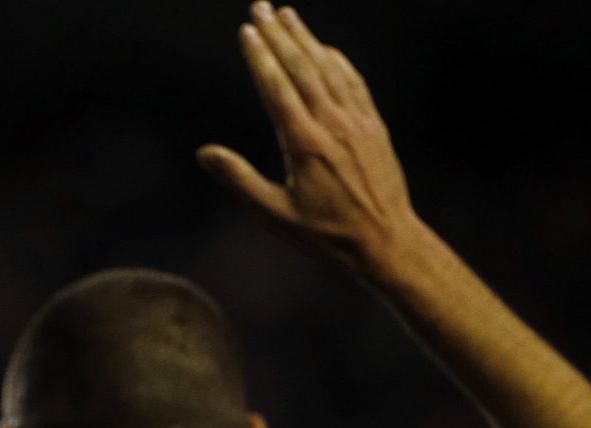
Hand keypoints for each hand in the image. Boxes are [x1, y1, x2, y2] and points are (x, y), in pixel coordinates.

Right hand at [197, 3, 420, 273]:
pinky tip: (326, 49)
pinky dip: (337, 61)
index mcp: (303, 143)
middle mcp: (331, 123)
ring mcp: (356, 121)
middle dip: (278, 34)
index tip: (247, 30)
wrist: (386, 241)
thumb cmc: (326, 235)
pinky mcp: (373, 126)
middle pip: (301, 67)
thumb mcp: (275, 215)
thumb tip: (204, 152)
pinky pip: (353, 83)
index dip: (260, 57)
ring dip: (306, 39)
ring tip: (288, 14)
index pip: (277, 87)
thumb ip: (239, 180)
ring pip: (327, 69)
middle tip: (261, 6)